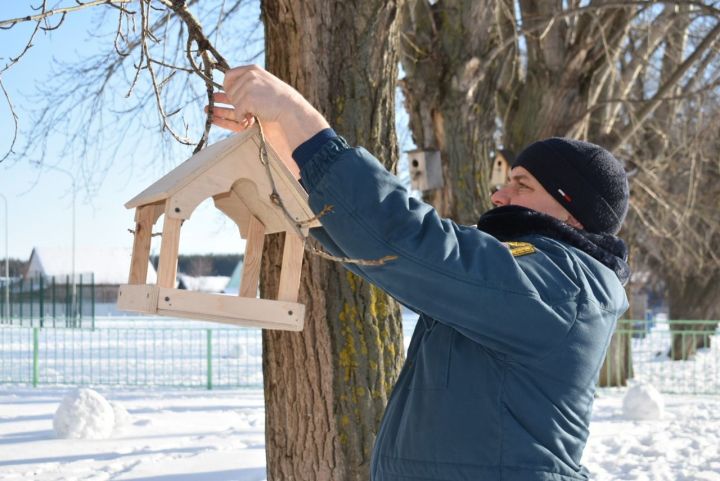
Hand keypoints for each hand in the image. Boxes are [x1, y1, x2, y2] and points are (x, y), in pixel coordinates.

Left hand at [209, 65, 329, 150]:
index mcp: (252, 70)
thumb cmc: (279, 102)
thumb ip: (246, 86)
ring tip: (252, 116)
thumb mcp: (263, 87)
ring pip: (233, 103)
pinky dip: (242, 119)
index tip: (230, 98)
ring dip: (240, 112)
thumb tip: (219, 94)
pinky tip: (252, 120)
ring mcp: (248, 86)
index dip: (227, 88)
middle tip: (249, 110)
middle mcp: (249, 75)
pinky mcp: (248, 99)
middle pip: (229, 91)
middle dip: (235, 103)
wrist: (292, 110)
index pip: (228, 75)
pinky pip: (237, 112)